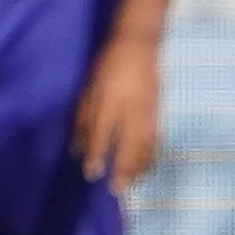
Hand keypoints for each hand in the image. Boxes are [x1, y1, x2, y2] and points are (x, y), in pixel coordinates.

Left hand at [71, 32, 162, 188]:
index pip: (102, 132)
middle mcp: (130, 107)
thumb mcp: (88, 89)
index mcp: (109, 99)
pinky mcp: (158, 110)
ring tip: (131, 185)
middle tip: (116, 189)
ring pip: (145, 144)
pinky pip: (155, 138)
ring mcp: (147, 109)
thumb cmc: (107, 66)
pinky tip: (146, 169)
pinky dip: (151, 156)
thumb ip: (83, 120)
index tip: (91, 173)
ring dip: (139, 166)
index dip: (97, 153)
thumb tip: (76, 150)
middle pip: (128, 143)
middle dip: (123, 167)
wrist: (138, 45)